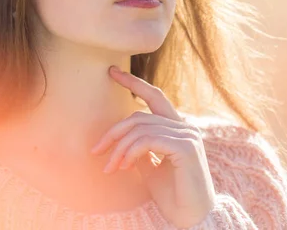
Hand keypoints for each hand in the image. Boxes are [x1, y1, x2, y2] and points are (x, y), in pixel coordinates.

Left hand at [90, 66, 215, 228]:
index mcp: (177, 129)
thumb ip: (139, 148)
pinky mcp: (186, 148)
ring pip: (141, 129)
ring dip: (119, 149)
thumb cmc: (171, 196)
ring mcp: (187, 137)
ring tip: (109, 167)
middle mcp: (184, 128)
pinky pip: (149, 141)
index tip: (112, 72)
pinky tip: (125, 166)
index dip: (134, 83)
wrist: (190, 220)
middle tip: (96, 150)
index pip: (155, 97)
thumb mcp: (149, 167)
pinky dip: (131, 152)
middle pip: (140, 115)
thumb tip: (120, 137)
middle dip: (114, 132)